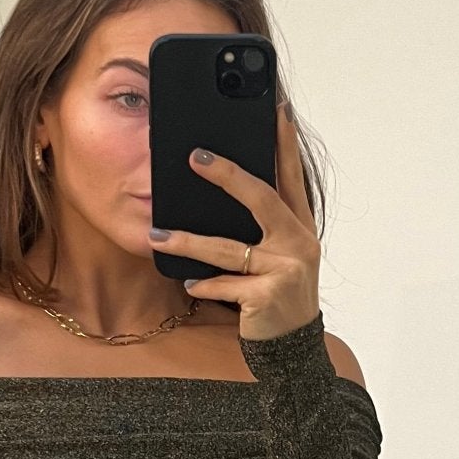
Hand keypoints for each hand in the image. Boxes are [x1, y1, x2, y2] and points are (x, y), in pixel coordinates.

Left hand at [153, 103, 319, 341]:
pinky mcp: (270, 295)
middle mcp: (298, 242)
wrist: (292, 349)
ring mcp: (287, 269)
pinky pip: (226, 284)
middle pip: (261, 198)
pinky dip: (205, 286)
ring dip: (189, 242)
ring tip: (158, 235)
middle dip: (227, 174)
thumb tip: (216, 191)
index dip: (284, 143)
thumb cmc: (275, 295)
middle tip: (194, 156)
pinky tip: (189, 285)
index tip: (274, 110)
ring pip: (228, 248)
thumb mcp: (274, 256)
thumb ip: (257, 228)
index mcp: (300, 227)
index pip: (290, 177)